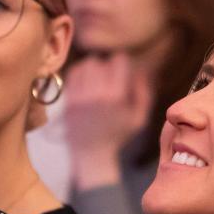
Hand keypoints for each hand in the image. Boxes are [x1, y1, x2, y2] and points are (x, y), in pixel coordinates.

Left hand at [63, 53, 152, 188]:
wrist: (91, 153)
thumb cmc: (117, 136)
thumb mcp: (139, 119)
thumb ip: (144, 94)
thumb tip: (141, 71)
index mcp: (116, 97)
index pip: (118, 60)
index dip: (122, 63)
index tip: (122, 72)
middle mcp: (97, 94)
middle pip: (100, 61)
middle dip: (106, 67)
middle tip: (108, 77)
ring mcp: (80, 97)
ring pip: (85, 65)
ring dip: (92, 69)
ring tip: (96, 79)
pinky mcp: (68, 100)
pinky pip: (72, 74)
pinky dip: (80, 73)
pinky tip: (85, 82)